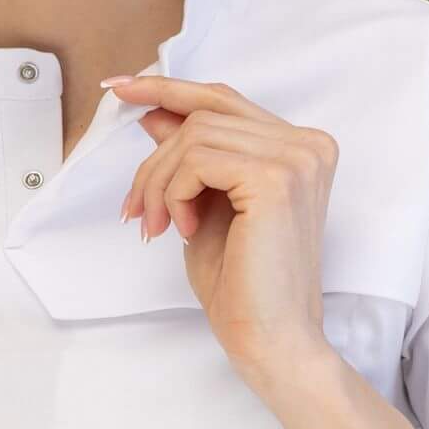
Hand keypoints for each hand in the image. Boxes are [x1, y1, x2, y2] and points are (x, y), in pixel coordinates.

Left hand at [106, 72, 338, 388]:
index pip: (223, 100)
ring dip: (159, 184)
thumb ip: (190, 157)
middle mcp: (307, 145)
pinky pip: (197, 160)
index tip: (120, 88)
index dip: (168, 89)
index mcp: (300, 149)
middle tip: (135, 209)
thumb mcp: (204, 206)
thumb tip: (155, 113)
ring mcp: (297, 158)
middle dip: (155, 160)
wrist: (271, 340)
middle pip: (203, 115)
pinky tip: (183, 230)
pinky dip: (174, 194)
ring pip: (194, 136)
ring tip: (158, 227)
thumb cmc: (244, 287)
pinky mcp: (276, 178)